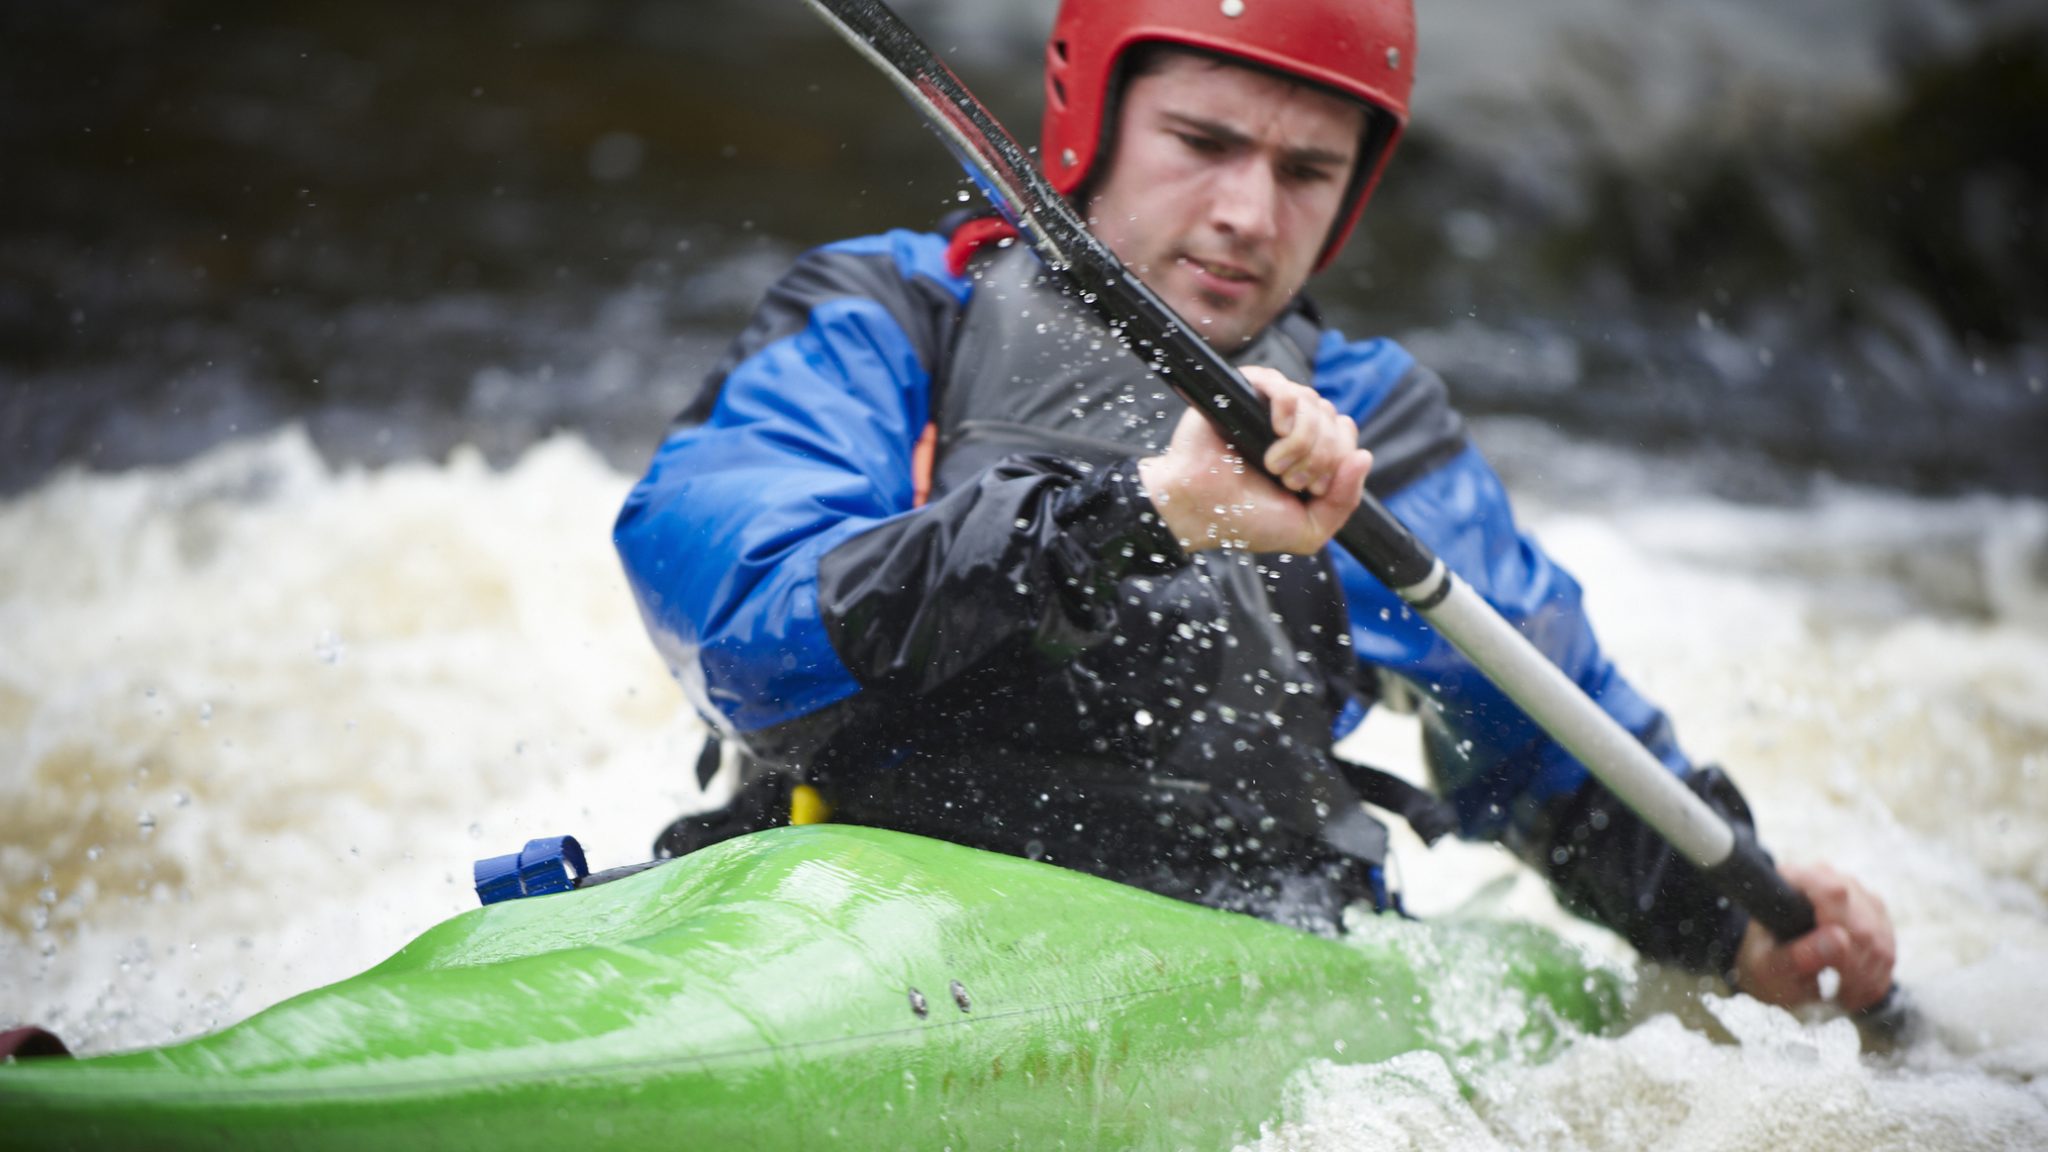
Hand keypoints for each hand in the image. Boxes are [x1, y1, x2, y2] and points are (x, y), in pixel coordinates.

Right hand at [1137, 366, 1371, 553]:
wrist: (1198, 512)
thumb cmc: (1245, 520)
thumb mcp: (1308, 529)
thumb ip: (1345, 502)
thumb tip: (1363, 457)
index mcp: (1308, 451)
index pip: (1345, 435)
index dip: (1338, 460)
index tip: (1311, 488)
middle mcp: (1292, 425)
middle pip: (1334, 421)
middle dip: (1320, 458)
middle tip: (1290, 482)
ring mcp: (1270, 407)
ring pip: (1314, 405)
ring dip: (1302, 443)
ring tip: (1274, 466)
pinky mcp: (1247, 392)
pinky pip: (1285, 387)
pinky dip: (1288, 410)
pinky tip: (1275, 431)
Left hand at [1733, 862, 1895, 1011]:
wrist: (1775, 963)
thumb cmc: (1765, 961)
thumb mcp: (1769, 966)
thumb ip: (1798, 955)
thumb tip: (1840, 940)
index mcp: (1796, 880)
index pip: (1833, 892)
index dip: (1838, 930)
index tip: (1828, 967)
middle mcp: (1832, 880)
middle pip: (1863, 925)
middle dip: (1850, 968)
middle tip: (1833, 992)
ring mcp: (1859, 898)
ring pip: (1880, 943)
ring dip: (1863, 980)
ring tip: (1839, 995)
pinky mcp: (1878, 919)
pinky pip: (1889, 954)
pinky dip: (1873, 983)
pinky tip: (1852, 993)